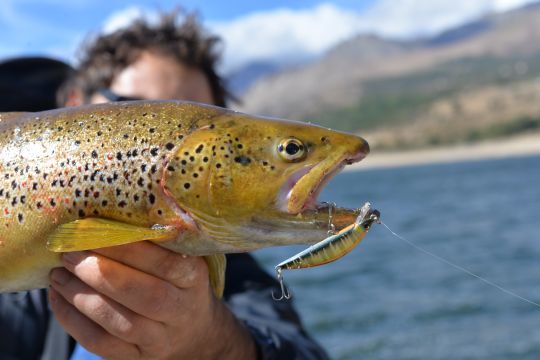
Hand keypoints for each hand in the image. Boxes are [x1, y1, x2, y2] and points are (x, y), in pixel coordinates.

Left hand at [48, 241, 255, 358]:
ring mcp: (159, 338)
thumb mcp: (183, 261)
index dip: (124, 247)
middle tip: (68, 253)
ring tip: (58, 275)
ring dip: (80, 296)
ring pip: (116, 321)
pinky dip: (72, 320)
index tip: (92, 230)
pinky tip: (59, 299)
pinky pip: (100, 342)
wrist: (194, 334)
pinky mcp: (136, 357)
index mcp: (193, 278)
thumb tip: (110, 216)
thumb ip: (159, 243)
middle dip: (99, 271)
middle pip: (141, 294)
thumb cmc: (180, 286)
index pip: (162, 262)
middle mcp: (180, 310)